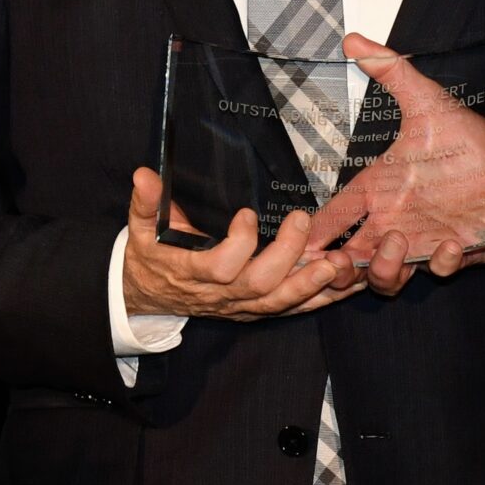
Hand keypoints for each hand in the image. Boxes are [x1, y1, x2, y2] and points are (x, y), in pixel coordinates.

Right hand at [118, 166, 363, 320]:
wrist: (148, 296)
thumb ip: (145, 203)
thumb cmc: (149, 257)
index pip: (219, 267)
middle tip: (302, 222)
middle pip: (258, 284)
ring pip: (279, 302)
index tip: (248, 213)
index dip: (238, 244)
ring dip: (310, 284)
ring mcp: (240, 306)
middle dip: (286, 256)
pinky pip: (290, 310)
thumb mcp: (140, 229)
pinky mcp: (255, 310)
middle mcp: (220, 295)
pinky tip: (344, 285)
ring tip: (336, 262)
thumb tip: (144, 174)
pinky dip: (319, 300)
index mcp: (192, 273)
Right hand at [300, 35, 484, 292]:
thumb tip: (354, 38)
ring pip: (386, 276)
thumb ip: (390, 72)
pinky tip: (449, 243)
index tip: (299, 243)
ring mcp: (424, 240)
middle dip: (338, 269)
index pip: (336, 214)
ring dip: (383, 269)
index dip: (315, 232)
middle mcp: (396, 219)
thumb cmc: (463, 137)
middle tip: (339, 262)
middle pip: (351, 259)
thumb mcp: (426, 102)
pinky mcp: (457, 251)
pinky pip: (438, 270)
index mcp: (381, 188)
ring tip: (394, 242)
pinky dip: (438, 264)